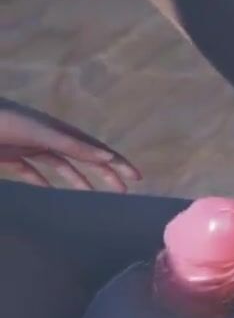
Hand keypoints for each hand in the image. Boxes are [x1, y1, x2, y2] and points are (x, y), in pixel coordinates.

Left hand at [0, 99, 139, 191]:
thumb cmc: (2, 122)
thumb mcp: (37, 132)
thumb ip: (71, 144)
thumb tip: (108, 155)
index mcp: (57, 131)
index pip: (94, 148)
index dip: (116, 161)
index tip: (136, 178)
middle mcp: (47, 138)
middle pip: (82, 157)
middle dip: (104, 172)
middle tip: (122, 191)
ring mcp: (28, 147)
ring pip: (60, 165)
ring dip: (78, 179)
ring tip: (93, 196)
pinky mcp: (9, 156)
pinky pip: (32, 172)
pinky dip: (44, 182)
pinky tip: (51, 194)